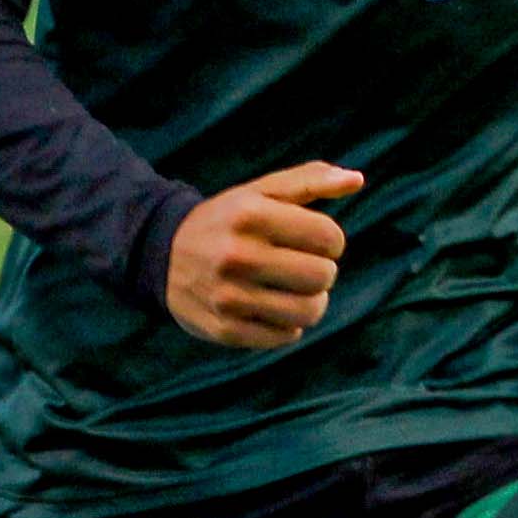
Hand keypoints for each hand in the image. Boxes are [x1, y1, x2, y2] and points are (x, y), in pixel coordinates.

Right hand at [162, 162, 362, 349]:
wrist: (160, 255)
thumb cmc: (226, 220)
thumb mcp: (260, 192)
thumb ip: (310, 180)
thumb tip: (357, 180)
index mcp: (250, 215)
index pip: (330, 237)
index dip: (330, 240)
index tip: (311, 241)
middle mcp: (237, 255)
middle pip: (323, 276)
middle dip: (320, 272)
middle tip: (301, 267)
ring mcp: (228, 296)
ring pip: (309, 311)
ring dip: (311, 302)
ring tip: (295, 292)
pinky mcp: (224, 329)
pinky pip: (285, 336)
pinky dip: (287, 325)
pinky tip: (271, 309)